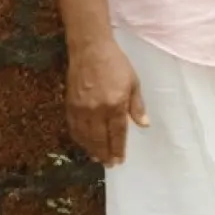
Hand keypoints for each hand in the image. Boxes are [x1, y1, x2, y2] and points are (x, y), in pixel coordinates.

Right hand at [65, 35, 147, 165]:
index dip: (118, 148)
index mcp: (115, 104)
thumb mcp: (133, 82)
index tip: (120, 159)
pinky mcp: (70, 105)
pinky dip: (79, 138)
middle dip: (105, 153)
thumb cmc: (116, 64)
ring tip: (97, 158)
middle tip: (109, 164)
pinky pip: (74, 127)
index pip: (117, 133)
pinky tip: (84, 143)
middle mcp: (96, 110)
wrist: (90, 50)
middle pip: (100, 138)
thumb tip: (144, 125)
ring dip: (91, 149)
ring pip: (85, 136)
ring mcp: (81, 108)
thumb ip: (137, 106)